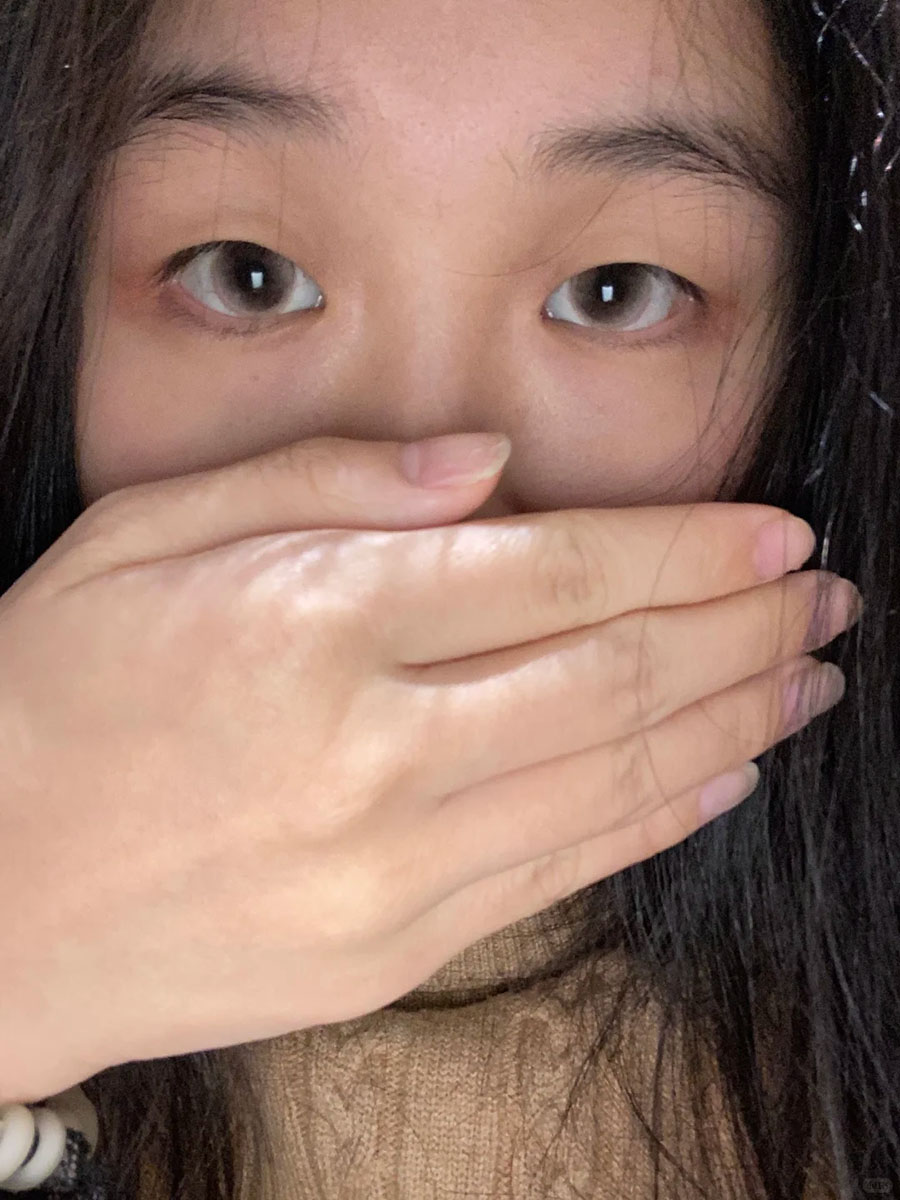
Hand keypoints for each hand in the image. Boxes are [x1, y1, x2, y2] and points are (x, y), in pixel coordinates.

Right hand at [0, 434, 860, 1101]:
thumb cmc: (49, 699)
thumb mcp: (146, 535)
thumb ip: (324, 483)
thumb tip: (484, 466)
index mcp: (315, 622)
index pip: (561, 569)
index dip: (692, 548)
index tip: (777, 535)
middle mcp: (374, 750)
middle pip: (619, 671)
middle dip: (746, 630)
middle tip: (825, 602)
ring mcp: (393, 868)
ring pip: (617, 777)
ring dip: (734, 721)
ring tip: (807, 681)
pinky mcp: (395, 948)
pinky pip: (566, 873)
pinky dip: (659, 815)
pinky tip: (720, 774)